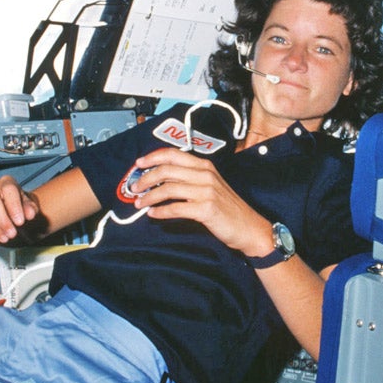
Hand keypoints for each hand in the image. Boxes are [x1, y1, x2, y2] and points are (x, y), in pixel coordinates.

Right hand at [0, 176, 38, 245]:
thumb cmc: (19, 205)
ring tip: (4, 238)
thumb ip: (30, 208)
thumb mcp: (29, 206)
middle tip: (12, 234)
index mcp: (6, 181)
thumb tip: (29, 213)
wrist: (10, 209)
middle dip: (2, 220)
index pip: (8, 189)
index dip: (14, 206)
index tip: (20, 222)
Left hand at [129, 148, 271, 256]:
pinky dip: (160, 211)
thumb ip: (190, 178)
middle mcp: (205, 175)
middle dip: (145, 179)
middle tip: (134, 188)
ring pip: (168, 188)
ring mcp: (206, 191)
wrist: (248, 228)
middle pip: (166, 170)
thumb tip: (161, 178)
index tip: (138, 164)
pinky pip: (176, 208)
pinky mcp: (206, 209)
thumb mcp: (211, 185)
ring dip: (149, 197)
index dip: (152, 158)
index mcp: (205, 166)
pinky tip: (153, 214)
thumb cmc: (228, 208)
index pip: (173, 155)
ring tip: (139, 203)